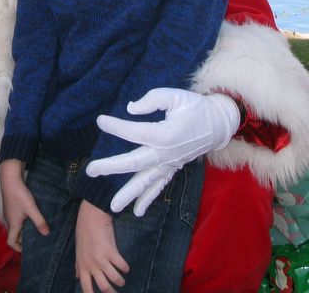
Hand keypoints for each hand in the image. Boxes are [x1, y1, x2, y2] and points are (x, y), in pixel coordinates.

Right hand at [0, 159, 48, 251]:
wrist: (10, 179)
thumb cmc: (19, 195)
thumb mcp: (31, 209)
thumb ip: (39, 221)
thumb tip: (46, 234)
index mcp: (13, 224)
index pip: (11, 242)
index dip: (18, 248)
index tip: (27, 249)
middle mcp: (9, 220)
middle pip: (14, 235)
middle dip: (22, 240)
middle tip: (34, 239)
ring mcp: (8, 213)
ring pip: (15, 226)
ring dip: (23, 230)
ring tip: (34, 228)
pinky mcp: (10, 206)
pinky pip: (15, 219)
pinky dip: (22, 222)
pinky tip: (30, 216)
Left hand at [75, 201, 127, 292]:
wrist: (91, 217)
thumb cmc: (83, 233)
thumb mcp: (78, 251)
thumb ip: (78, 265)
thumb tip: (77, 276)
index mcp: (82, 266)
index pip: (86, 288)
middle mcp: (91, 266)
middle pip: (103, 287)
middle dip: (111, 292)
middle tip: (116, 292)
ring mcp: (101, 259)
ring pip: (114, 279)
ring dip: (120, 281)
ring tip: (122, 280)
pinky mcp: (111, 252)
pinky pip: (121, 265)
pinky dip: (125, 268)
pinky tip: (126, 267)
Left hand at [85, 89, 239, 215]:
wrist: (218, 124)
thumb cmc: (195, 107)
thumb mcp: (175, 96)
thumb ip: (152, 100)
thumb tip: (130, 109)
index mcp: (165, 134)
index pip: (134, 132)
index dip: (116, 126)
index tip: (100, 120)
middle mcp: (165, 153)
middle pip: (135, 163)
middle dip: (111, 167)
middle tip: (90, 170)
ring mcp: (169, 164)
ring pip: (146, 182)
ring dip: (129, 194)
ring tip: (112, 206)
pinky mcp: (172, 169)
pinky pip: (159, 187)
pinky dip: (148, 199)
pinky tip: (137, 211)